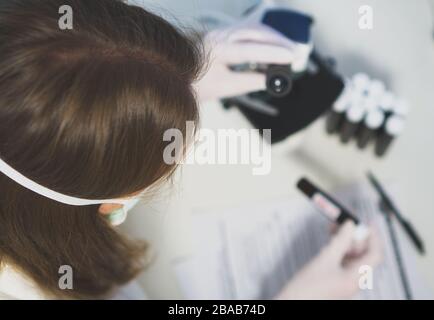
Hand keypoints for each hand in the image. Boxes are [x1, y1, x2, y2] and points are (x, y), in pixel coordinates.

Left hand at [194, 24, 310, 101]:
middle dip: (278, 41)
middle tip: (296, 53)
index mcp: (216, 50)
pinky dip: (264, 38)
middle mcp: (218, 36)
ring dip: (273, 37)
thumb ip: (250, 81)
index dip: (274, 53)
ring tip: (289, 50)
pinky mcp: (223, 34)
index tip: (292, 57)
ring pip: (253, 28)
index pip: (251, 48)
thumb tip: (272, 80)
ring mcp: (220, 32)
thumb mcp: (225, 87)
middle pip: (255, 31)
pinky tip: (273, 46)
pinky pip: (247, 31)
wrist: (177, 77)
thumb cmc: (197, 85)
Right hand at [276, 221, 382, 299]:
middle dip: (355, 237)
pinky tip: (330, 242)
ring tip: (334, 229)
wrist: (291, 302)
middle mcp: (353, 281)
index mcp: (355, 279)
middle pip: (364, 255)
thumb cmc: (306, 289)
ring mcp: (345, 281)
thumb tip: (350, 226)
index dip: (373, 237)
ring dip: (345, 242)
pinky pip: (343, 261)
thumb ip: (340, 241)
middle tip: (345, 223)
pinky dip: (339, 249)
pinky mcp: (336, 280)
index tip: (367, 223)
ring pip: (352, 257)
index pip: (374, 255)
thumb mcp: (324, 259)